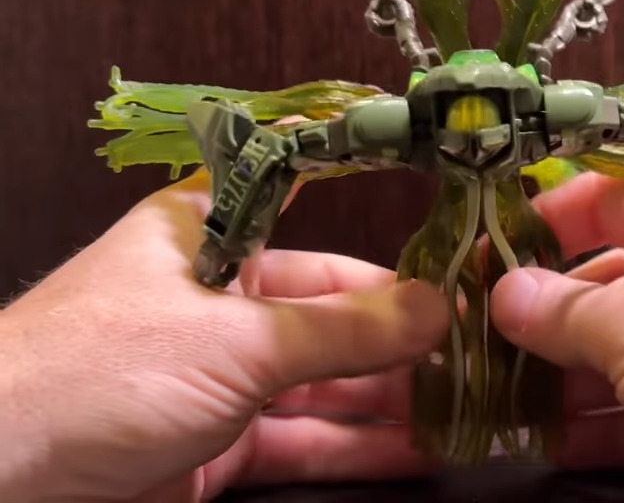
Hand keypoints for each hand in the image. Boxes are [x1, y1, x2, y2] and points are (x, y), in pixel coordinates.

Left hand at [0, 170, 448, 501]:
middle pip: (334, 311)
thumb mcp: (236, 341)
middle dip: (406, 334)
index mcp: (213, 237)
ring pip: (326, 381)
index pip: (315, 211)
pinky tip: (420, 448)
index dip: (385, 224)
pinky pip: (303, 437)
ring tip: (470, 403)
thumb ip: (346, 331)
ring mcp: (221, 375)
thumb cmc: (100, 372)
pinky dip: (357, 445)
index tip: (461, 244)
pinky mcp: (218, 444)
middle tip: (486, 348)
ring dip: (393, 397)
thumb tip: (440, 307)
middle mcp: (222, 298)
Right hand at [494, 172, 623, 502]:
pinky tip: (543, 441)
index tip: (483, 249)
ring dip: (559, 376)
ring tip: (491, 397)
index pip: (607, 192)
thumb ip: (562, 310)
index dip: (545, 215)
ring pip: (622, 353)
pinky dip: (595, 423)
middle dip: (540, 312)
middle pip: (608, 280)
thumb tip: (506, 293)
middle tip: (470, 339)